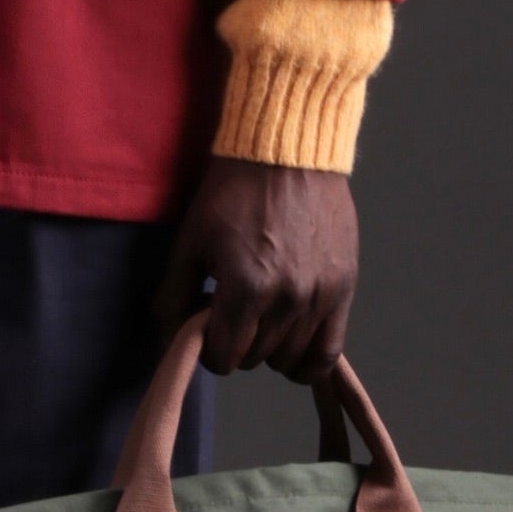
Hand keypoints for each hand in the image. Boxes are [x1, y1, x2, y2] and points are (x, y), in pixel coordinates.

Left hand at [153, 156, 358, 379]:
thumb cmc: (234, 191)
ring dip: (269, 347)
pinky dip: (308, 360)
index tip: (207, 330)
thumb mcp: (191, 239)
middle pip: (255, 358)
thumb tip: (169, 335)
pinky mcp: (343, 287)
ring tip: (262, 317)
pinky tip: (292, 346)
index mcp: (245, 287)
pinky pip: (329, 352)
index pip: (223, 356)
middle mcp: (287, 299)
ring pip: (289, 359)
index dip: (208, 350)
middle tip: (232, 313)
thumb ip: (174, 294)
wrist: (288, 150)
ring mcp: (320, 295)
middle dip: (237, 343)